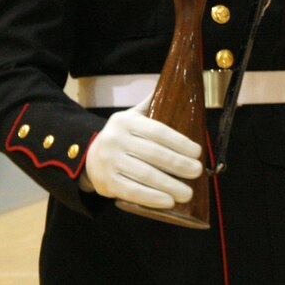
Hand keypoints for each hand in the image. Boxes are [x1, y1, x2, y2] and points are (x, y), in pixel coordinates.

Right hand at [82, 96, 202, 209]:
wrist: (87, 155)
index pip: (158, 132)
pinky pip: (131, 191)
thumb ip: (152, 103)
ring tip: (187, 193)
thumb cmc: (122, 135)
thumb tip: (176, 84)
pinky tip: (168, 201)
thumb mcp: (133, 116)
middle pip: (153, 154)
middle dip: (178, 164)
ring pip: (144, 175)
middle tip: (197, 172)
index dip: (180, 142)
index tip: (198, 152)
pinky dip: (151, 197)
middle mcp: (115, 140)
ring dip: (168, 185)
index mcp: (126, 122)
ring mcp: (109, 162)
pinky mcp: (106, 183)